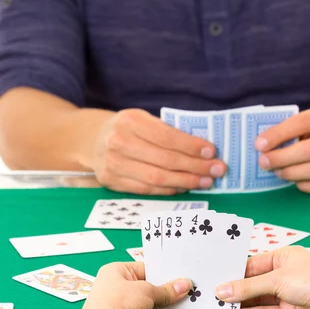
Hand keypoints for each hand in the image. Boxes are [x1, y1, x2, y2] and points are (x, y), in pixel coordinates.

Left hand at [79, 261, 194, 308]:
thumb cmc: (118, 300)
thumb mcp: (146, 290)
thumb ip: (166, 290)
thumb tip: (184, 285)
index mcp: (115, 272)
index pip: (143, 268)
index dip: (161, 271)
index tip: (178, 273)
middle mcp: (116, 289)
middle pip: (148, 288)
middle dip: (169, 290)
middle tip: (189, 288)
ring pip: (152, 306)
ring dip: (172, 306)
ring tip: (192, 303)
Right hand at [93, 109, 225, 193]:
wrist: (92, 139)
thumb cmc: (127, 128)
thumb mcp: (143, 119)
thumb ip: (166, 130)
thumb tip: (202, 148)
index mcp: (130, 121)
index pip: (167, 136)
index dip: (191, 146)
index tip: (212, 151)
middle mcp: (119, 142)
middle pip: (165, 160)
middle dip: (195, 166)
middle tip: (217, 170)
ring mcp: (113, 164)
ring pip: (157, 178)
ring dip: (186, 181)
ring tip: (206, 181)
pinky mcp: (112, 182)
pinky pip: (147, 189)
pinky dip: (169, 189)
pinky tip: (185, 186)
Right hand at [215, 246, 309, 308]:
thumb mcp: (277, 279)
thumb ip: (249, 287)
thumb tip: (222, 290)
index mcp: (282, 256)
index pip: (252, 262)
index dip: (234, 270)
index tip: (214, 274)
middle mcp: (282, 273)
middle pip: (252, 280)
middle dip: (234, 286)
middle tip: (210, 290)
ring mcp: (284, 293)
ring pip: (256, 297)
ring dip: (239, 301)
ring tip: (217, 304)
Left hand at [255, 102, 309, 194]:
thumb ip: (295, 127)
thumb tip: (264, 143)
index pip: (302, 122)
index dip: (278, 134)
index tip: (259, 144)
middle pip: (309, 150)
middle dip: (281, 158)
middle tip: (263, 162)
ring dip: (291, 173)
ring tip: (277, 171)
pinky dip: (305, 185)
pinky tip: (294, 180)